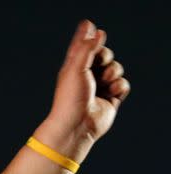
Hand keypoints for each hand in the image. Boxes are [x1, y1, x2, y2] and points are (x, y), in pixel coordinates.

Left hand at [44, 19, 130, 158]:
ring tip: (104, 82)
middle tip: (100, 62)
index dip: (89, 37)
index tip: (93, 27)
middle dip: (105, 56)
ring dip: (113, 72)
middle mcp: (87, 77)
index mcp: (74, 68)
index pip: (84, 47)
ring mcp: (100, 88)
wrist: (76, 125)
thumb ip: (87, 48)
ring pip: (116, 68)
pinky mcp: (111, 99)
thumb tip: (97, 31)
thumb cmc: (70, 98)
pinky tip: (110, 93)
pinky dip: (119, 87)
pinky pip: (123, 85)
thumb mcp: (75, 67)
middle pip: (104, 55)